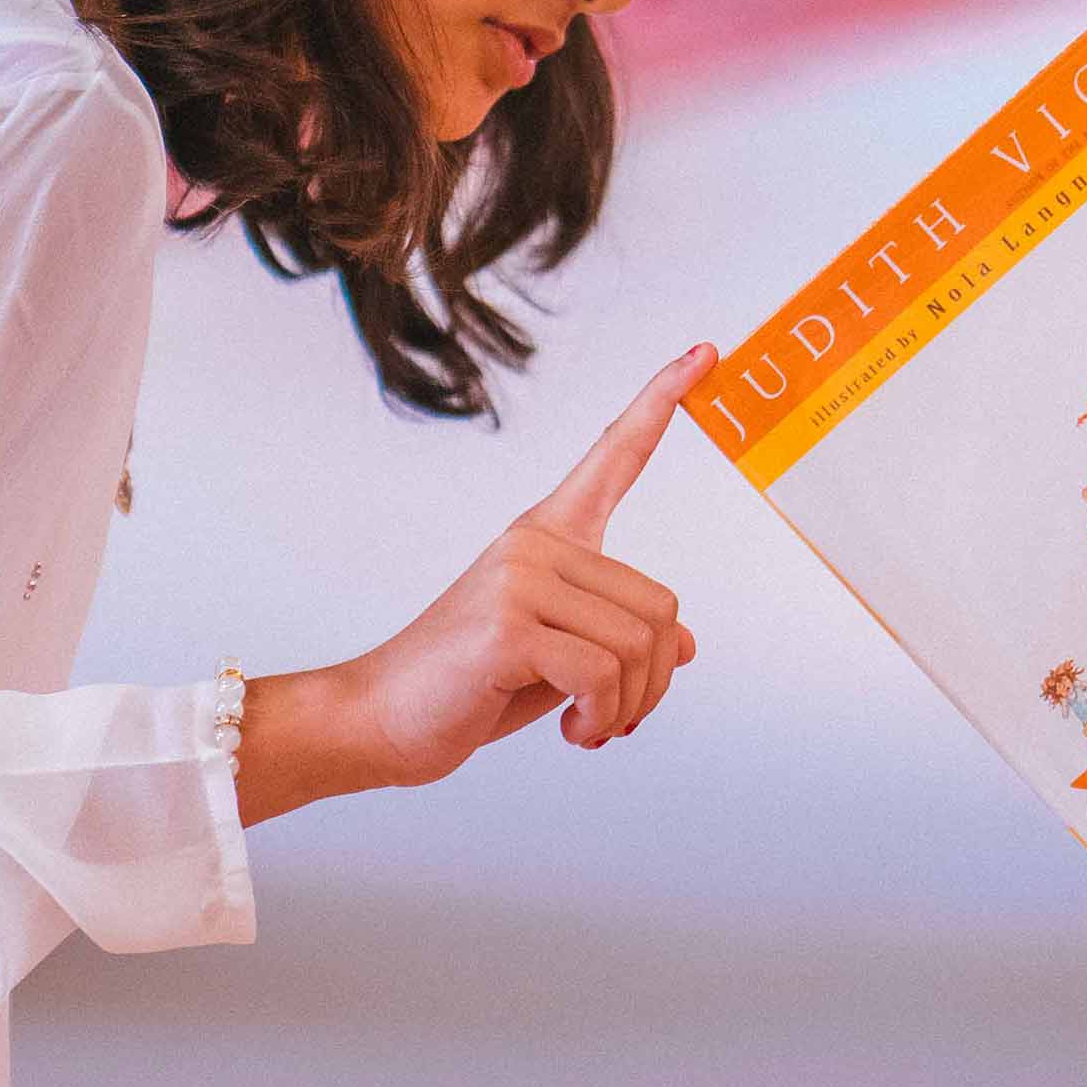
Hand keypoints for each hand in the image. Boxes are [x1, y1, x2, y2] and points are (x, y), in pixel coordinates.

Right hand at [239, 346, 710, 820]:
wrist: (382, 720)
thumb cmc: (471, 688)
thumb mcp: (562, 662)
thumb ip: (617, 641)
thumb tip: (683, 644)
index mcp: (546, 536)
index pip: (614, 456)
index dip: (661, 402)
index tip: (704, 352)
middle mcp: (535, 544)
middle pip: (661, 609)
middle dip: (652, 683)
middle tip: (612, 718)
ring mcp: (519, 578)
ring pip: (640, 647)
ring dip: (626, 708)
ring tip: (589, 728)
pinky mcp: (508, 624)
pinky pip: (602, 675)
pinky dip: (600, 718)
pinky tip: (573, 734)